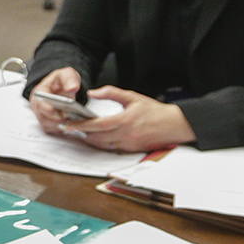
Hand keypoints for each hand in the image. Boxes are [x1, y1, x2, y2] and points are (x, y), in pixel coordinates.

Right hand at [27, 67, 85, 130]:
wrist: (62, 88)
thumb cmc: (61, 82)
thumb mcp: (67, 74)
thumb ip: (70, 79)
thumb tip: (72, 88)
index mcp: (39, 92)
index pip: (39, 102)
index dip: (47, 109)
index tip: (57, 112)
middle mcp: (37, 105)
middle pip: (42, 117)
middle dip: (56, 119)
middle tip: (68, 118)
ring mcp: (41, 115)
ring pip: (47, 125)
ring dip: (59, 125)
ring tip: (71, 121)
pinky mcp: (47, 124)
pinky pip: (52, 130)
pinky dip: (61, 129)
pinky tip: (71, 125)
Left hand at [59, 86, 193, 152]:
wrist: (174, 125)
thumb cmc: (154, 111)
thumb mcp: (132, 97)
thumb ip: (111, 93)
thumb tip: (93, 93)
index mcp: (125, 120)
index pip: (97, 125)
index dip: (80, 125)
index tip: (68, 124)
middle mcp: (125, 135)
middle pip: (96, 138)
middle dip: (81, 134)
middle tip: (69, 128)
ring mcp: (128, 145)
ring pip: (102, 146)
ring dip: (90, 140)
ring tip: (80, 132)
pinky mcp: (131, 150)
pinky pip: (111, 149)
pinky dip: (101, 144)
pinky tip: (95, 138)